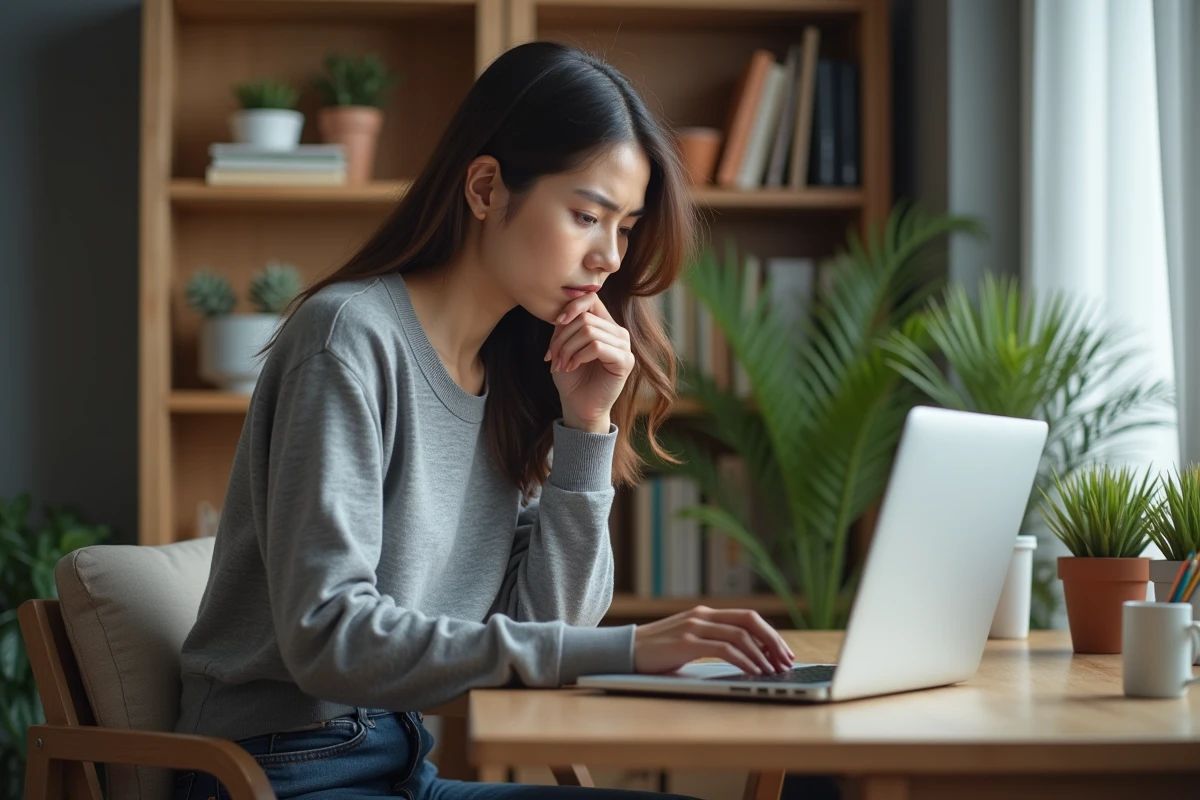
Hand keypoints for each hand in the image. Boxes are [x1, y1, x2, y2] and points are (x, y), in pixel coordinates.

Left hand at [544, 292, 633, 431]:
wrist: (578, 405)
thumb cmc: (571, 376)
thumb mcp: (563, 345)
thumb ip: (565, 326)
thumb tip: (562, 313)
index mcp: (605, 324)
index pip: (591, 298)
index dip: (572, 306)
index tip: (557, 322)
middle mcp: (617, 331)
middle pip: (585, 318)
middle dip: (562, 337)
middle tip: (553, 357)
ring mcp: (624, 346)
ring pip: (589, 331)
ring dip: (568, 348)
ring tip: (561, 364)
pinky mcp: (625, 361)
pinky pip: (597, 347)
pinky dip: (579, 356)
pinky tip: (572, 366)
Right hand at [633, 606, 795, 674]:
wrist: (624, 651)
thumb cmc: (656, 652)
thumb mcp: (687, 641)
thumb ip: (710, 641)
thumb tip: (744, 658)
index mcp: (705, 614)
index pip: (747, 617)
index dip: (770, 633)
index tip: (783, 652)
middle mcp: (702, 616)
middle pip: (750, 621)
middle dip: (773, 641)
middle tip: (786, 661)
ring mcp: (694, 627)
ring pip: (740, 635)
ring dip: (762, 655)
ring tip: (773, 671)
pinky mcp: (686, 643)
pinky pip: (724, 649)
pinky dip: (744, 660)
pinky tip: (753, 672)